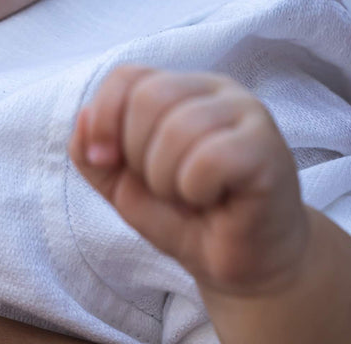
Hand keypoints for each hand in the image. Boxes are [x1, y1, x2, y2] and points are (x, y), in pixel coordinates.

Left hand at [71, 66, 307, 295]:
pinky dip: (196, 190)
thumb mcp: (121, 186)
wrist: (237, 261)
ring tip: (189, 196)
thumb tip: (83, 117)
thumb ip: (94, 154)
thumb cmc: (184, 218)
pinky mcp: (267, 147)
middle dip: (138, 157)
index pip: (127, 77)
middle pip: (149, 97)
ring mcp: (248, 114)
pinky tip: (213, 198)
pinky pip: (209, 158)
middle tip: (165, 187)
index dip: (104, 121)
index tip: (107, 162)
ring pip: (179, 128)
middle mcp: (217, 92)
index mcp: (180, 92)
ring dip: (167, 181)